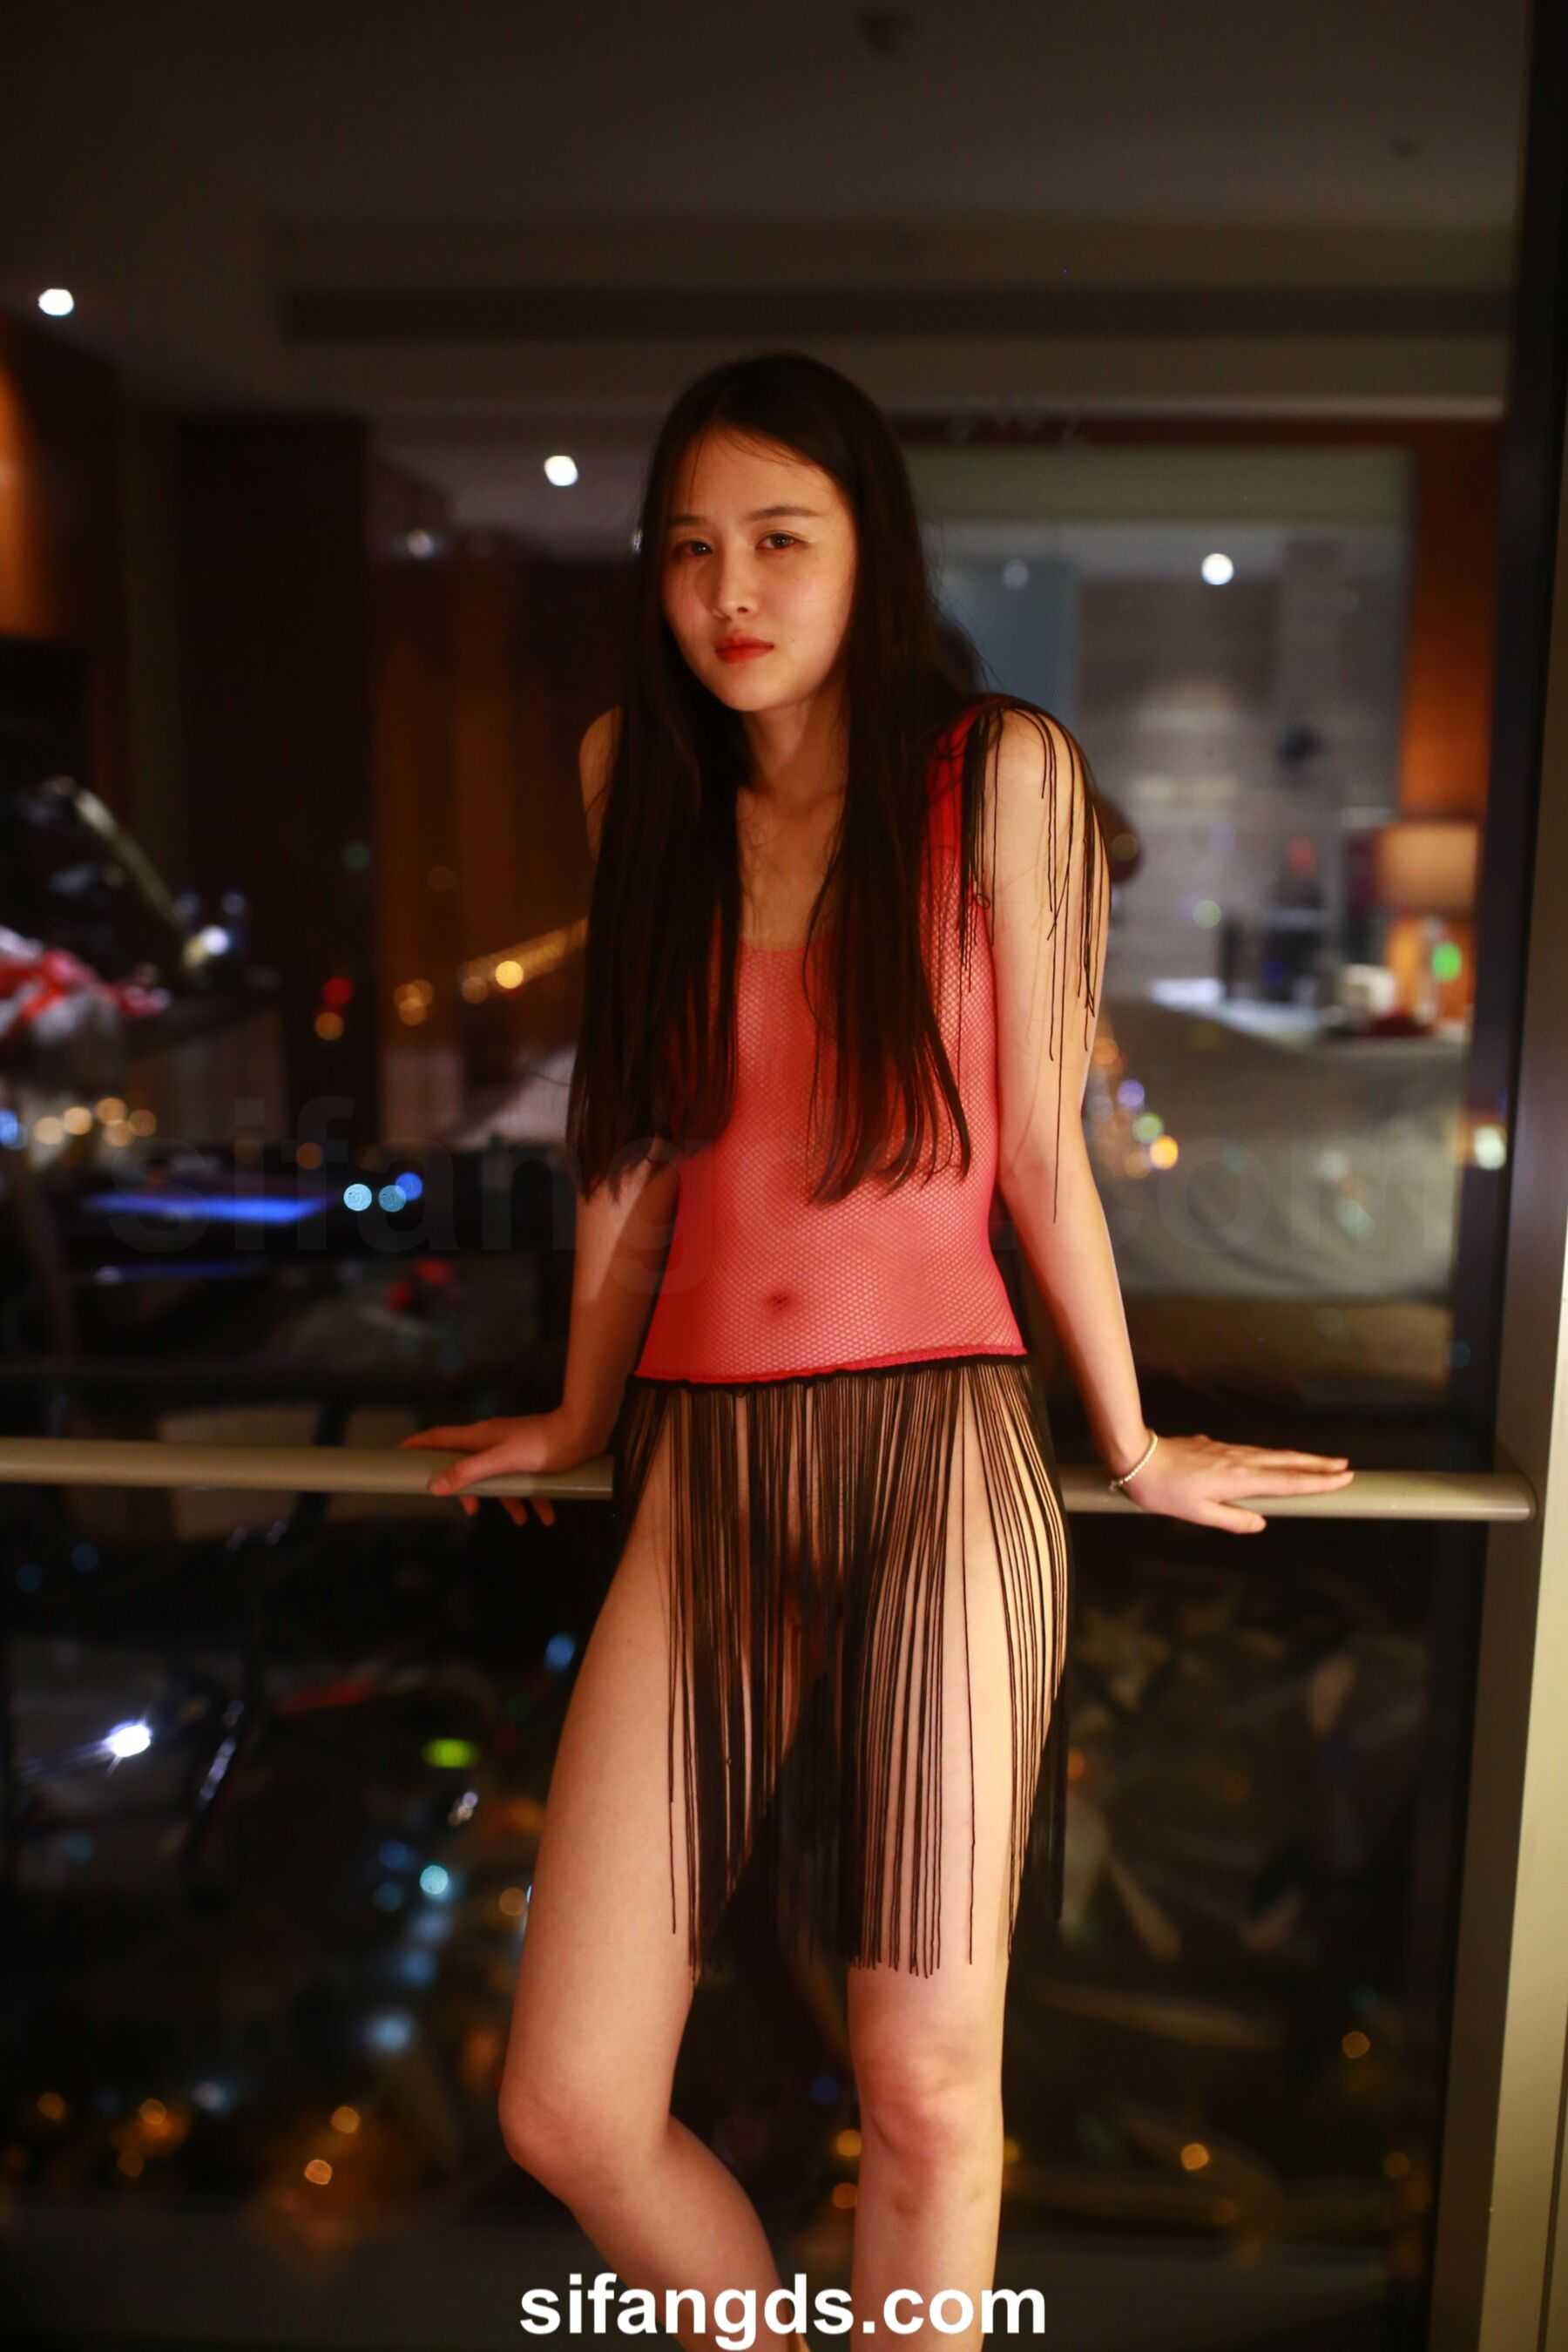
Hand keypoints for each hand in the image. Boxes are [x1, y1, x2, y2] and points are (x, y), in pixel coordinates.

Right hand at [396, 1406, 605, 1528]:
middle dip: (469, 1491)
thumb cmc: (541, 1446)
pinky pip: (524, 1480)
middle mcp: (491, 1440)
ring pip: (499, 1478)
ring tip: (522, 1520)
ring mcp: (511, 1448)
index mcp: (478, 1437)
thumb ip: (469, 1473)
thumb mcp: (501, 1462)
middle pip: (466, 1465)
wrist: (582, 1432)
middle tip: (471, 1511)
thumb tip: (436, 1486)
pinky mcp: (531, 1456)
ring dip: (510, 1501)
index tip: (398, 1456)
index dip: (416, 1446)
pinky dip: (532, 1499)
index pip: (437, 1438)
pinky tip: (546, 1516)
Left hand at [1111, 1431, 1353, 1533]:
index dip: (1317, 1482)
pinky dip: (1277, 1456)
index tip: (1344, 1479)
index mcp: (1238, 1480)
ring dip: (1300, 1458)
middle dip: (1318, 1465)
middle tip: (1346, 1467)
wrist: (1138, 1457)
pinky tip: (1280, 1460)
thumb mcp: (1197, 1514)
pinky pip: (1257, 1452)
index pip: (1287, 1482)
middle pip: (1287, 1463)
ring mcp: (1230, 1452)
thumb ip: (1232, 1519)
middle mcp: (1240, 1462)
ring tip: (1323, 1463)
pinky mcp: (1219, 1447)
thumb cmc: (1164, 1491)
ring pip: (1273, 1455)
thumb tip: (1261, 1523)